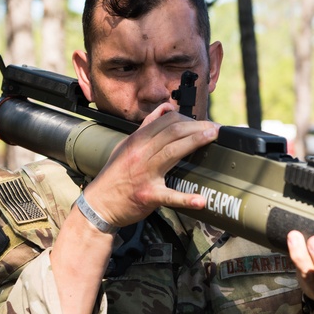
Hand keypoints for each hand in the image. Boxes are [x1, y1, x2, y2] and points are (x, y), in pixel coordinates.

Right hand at [82, 103, 218, 227]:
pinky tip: (201, 200)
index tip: (204, 123)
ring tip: (212, 138)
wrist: (98, 204)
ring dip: (196, 142)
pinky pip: (169, 196)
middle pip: (173, 132)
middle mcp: (140, 153)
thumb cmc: (115, 176)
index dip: (188, 118)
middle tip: (215, 129)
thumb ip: (146, 128)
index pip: (166, 120)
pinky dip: (186, 199)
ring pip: (173, 152)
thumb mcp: (126, 146)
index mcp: (137, 141)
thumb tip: (165, 109)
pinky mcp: (147, 195)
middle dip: (197, 127)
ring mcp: (144, 174)